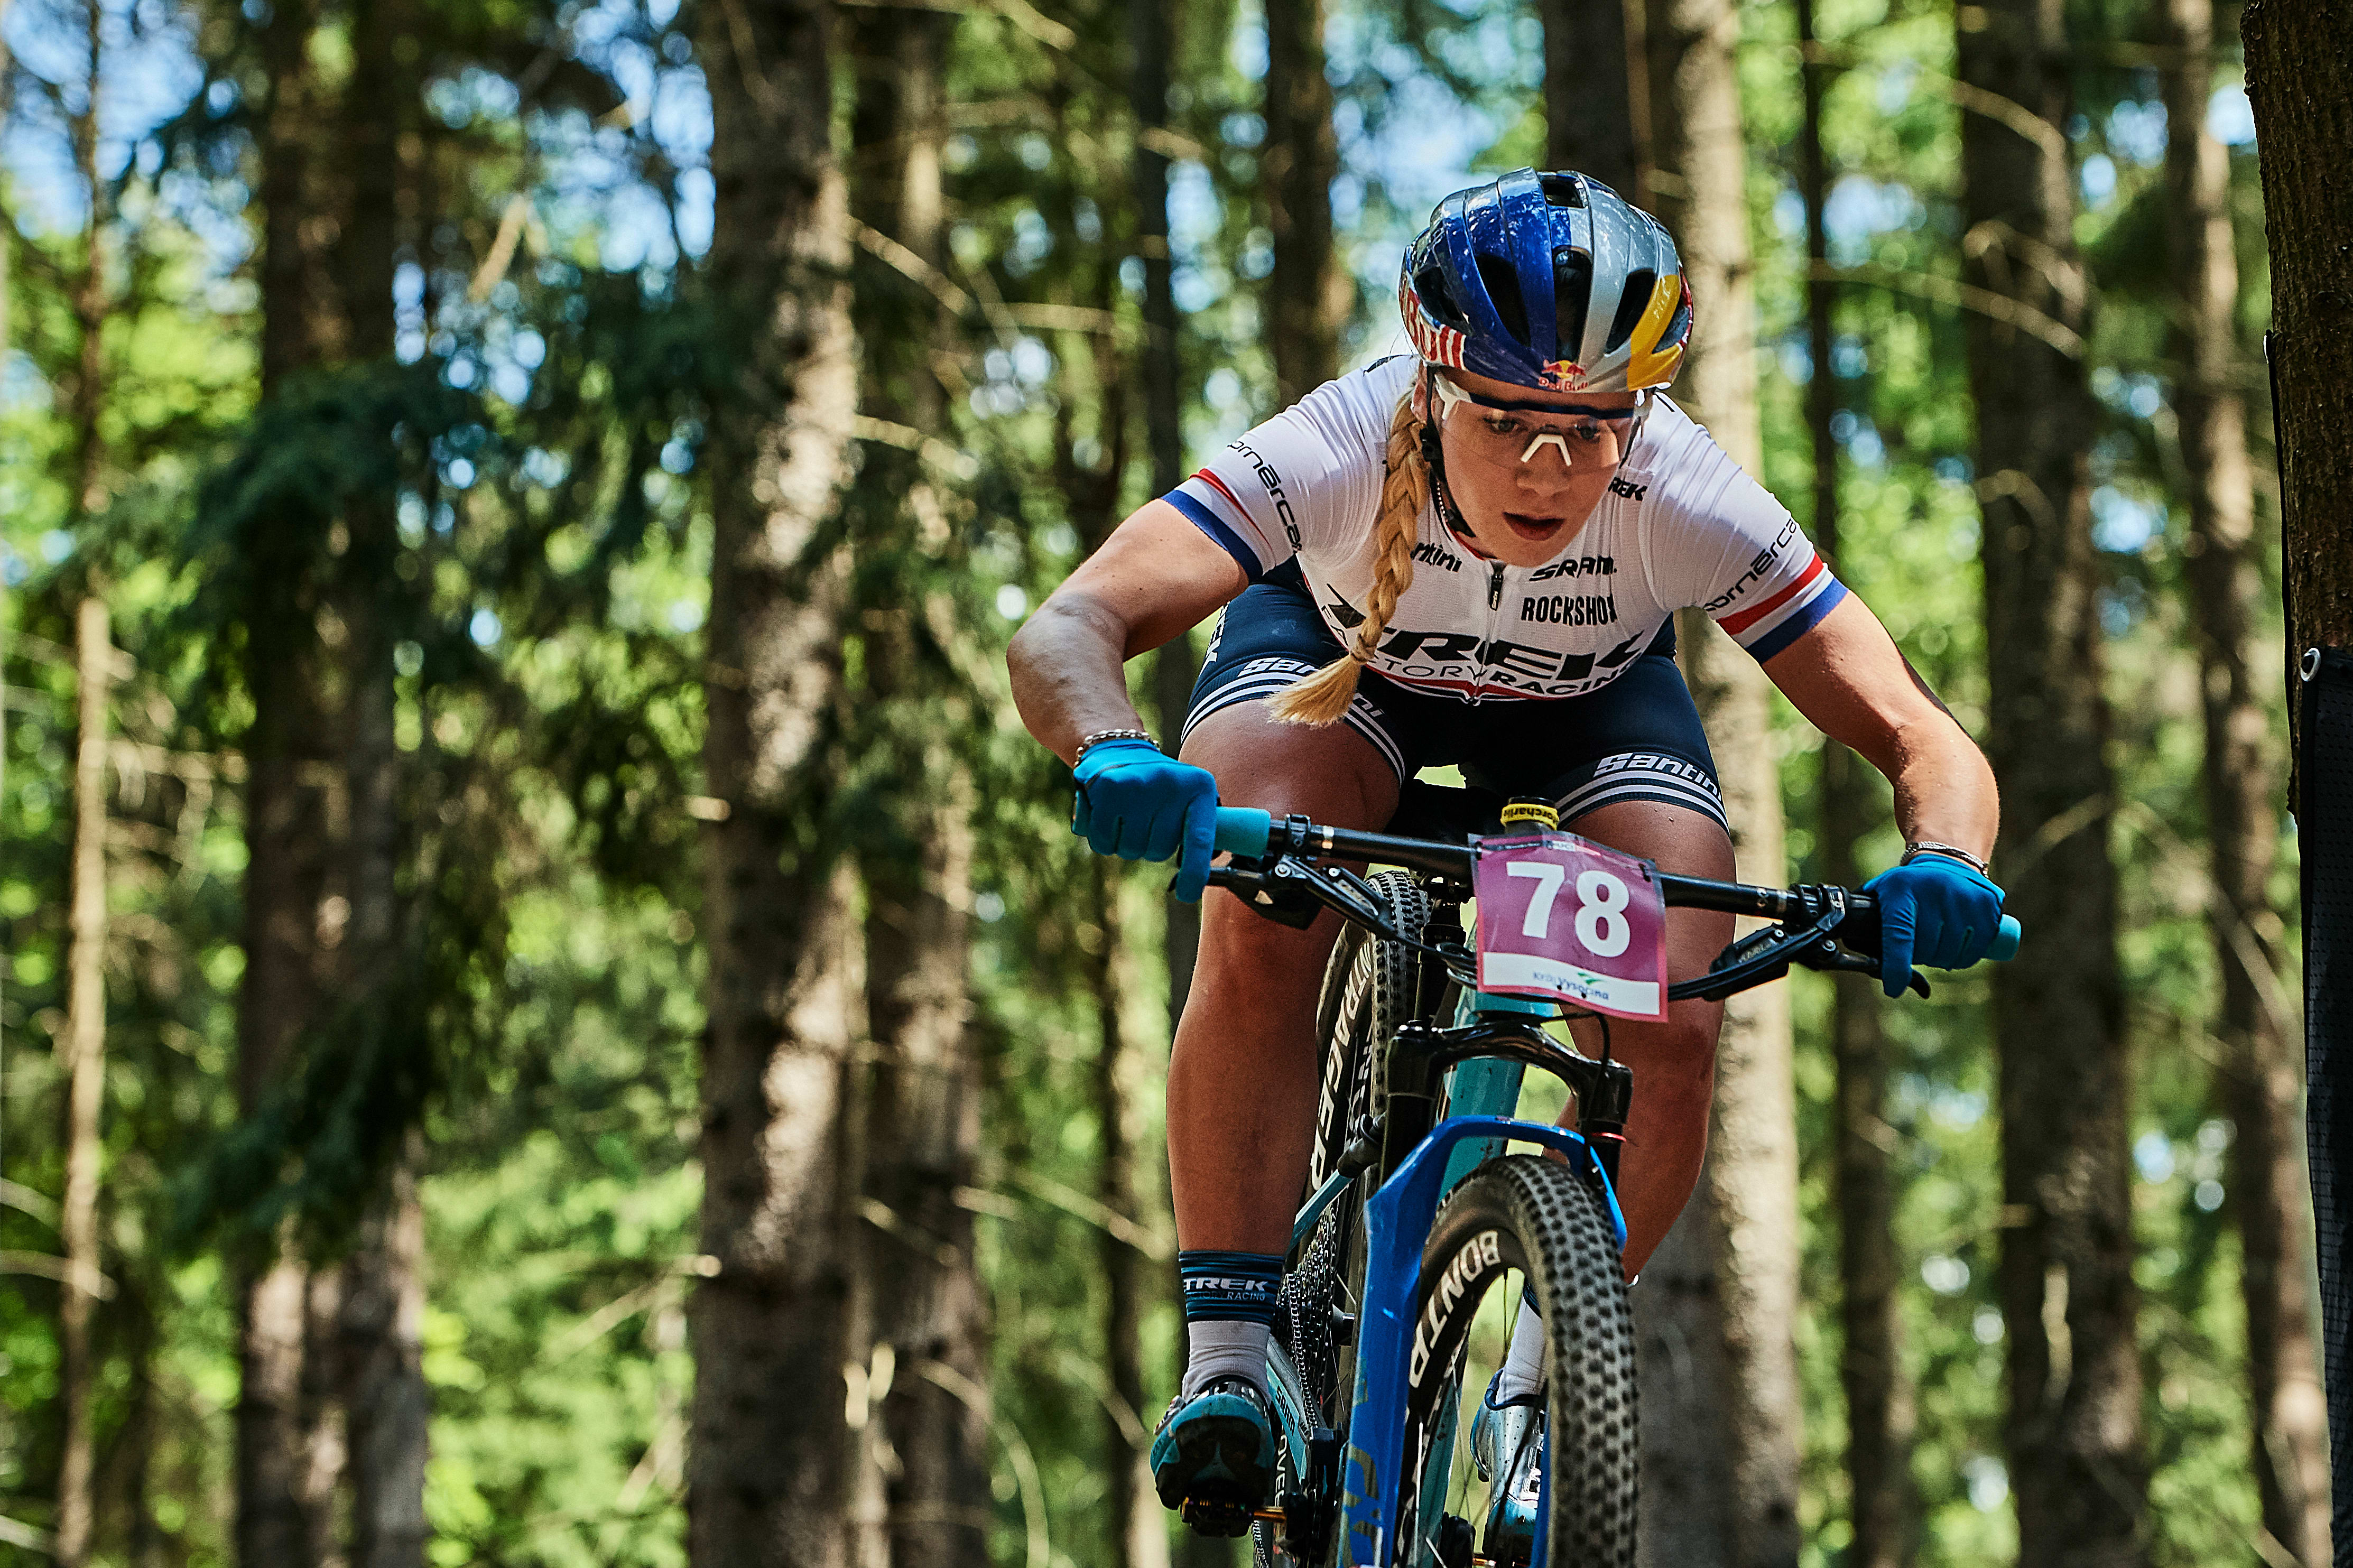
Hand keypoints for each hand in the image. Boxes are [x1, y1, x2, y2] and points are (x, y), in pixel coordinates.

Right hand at [1071, 739, 1218, 901]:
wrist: (1118, 747)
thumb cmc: (1159, 785)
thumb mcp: (1188, 797)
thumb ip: (1200, 832)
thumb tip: (1201, 877)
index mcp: (1199, 787)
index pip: (1200, 839)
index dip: (1195, 872)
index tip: (1188, 895)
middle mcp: (1170, 783)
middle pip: (1159, 851)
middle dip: (1149, 845)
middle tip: (1145, 820)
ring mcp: (1138, 784)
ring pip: (1131, 850)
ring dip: (1125, 843)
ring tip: (1126, 815)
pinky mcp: (1107, 787)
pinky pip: (1104, 842)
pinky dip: (1103, 839)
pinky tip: (1106, 815)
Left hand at [1862, 854, 2004, 998]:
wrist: (1947, 860)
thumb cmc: (1907, 887)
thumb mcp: (1881, 893)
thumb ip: (1864, 922)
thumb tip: (1856, 956)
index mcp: (1902, 891)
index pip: (1899, 935)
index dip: (1896, 966)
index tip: (1893, 989)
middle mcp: (1934, 891)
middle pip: (1925, 950)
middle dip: (1919, 956)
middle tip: (1919, 943)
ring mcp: (1964, 898)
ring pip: (1950, 954)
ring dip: (1941, 959)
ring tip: (1937, 941)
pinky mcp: (1988, 906)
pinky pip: (1974, 950)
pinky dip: (1964, 957)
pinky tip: (1957, 944)